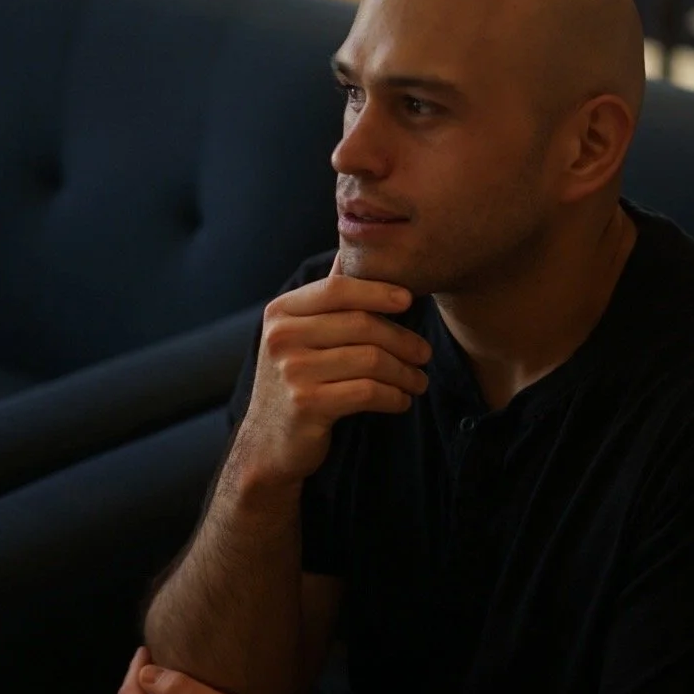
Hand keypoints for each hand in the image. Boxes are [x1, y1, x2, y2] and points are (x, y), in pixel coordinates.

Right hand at [236, 252, 430, 482]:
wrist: (269, 443)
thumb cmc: (296, 382)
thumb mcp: (299, 335)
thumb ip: (326, 298)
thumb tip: (353, 249)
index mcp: (282, 312)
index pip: (338, 288)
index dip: (378, 291)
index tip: (408, 300)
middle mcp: (282, 337)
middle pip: (362, 325)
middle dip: (403, 340)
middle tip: (424, 354)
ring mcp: (291, 371)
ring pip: (371, 360)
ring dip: (405, 373)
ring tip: (418, 381)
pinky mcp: (307, 404)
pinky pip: (368, 392)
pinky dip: (394, 396)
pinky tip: (401, 401)